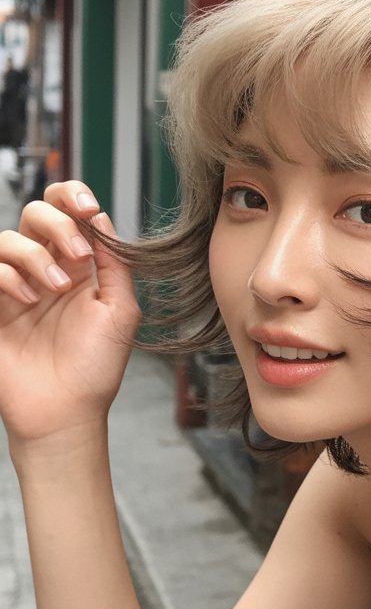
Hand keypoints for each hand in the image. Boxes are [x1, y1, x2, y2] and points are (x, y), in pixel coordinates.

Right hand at [0, 183, 140, 446]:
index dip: (73, 196)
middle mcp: (45, 270)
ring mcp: (15, 287)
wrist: (66, 413)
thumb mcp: (120, 311)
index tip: (88, 208)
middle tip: (78, 255)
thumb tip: (101, 218)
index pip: (68, 212)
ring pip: (8, 238)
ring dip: (36, 255)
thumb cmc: (95, 369)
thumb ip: (115, 263)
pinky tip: (30, 302)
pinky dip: (10, 278)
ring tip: (57, 289)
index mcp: (79, 266)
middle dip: (58, 223)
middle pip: (35, 212)